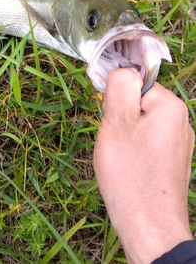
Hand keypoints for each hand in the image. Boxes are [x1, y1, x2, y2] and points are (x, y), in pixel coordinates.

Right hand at [93, 68, 193, 263]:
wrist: (149, 225)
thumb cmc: (129, 172)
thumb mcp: (116, 121)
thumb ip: (119, 86)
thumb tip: (123, 69)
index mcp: (171, 106)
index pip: (135, 84)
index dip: (117, 101)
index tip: (112, 123)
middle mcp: (182, 121)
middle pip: (139, 104)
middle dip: (121, 119)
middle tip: (116, 143)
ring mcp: (180, 143)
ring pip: (141, 125)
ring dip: (126, 136)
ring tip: (122, 159)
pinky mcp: (175, 161)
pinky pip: (148, 143)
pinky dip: (135, 151)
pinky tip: (131, 169)